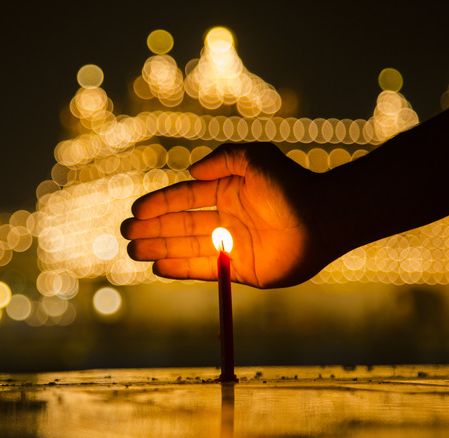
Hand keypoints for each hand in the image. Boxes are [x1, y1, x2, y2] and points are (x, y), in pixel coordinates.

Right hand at [122, 143, 335, 287]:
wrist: (324, 219)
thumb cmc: (292, 185)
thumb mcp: (255, 158)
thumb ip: (222, 160)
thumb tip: (190, 171)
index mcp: (225, 191)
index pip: (183, 198)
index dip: (158, 204)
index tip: (135, 210)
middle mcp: (224, 218)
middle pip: (179, 224)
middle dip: (152, 228)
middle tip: (125, 233)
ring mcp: (231, 245)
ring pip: (186, 247)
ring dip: (159, 248)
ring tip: (133, 251)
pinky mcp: (239, 269)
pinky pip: (203, 269)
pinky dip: (180, 268)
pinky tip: (158, 267)